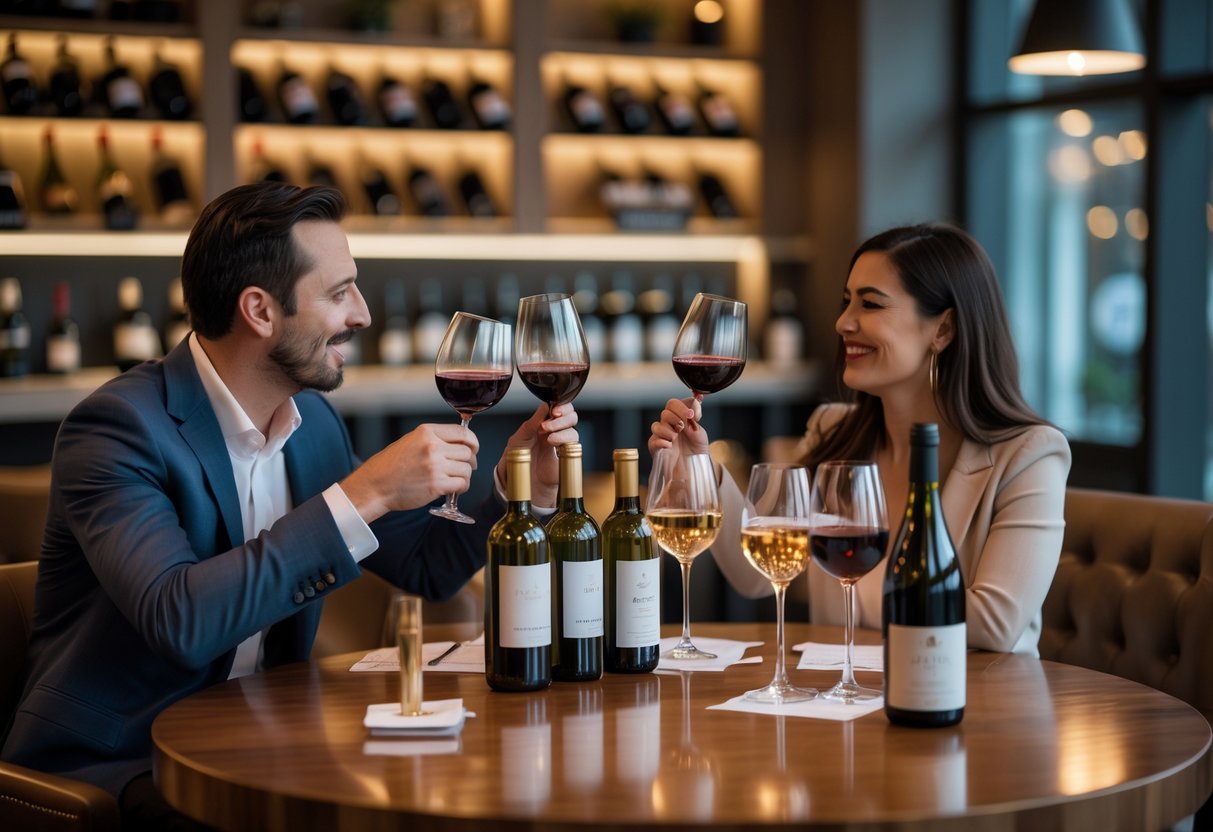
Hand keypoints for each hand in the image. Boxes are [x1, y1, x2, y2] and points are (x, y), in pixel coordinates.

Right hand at [342, 423, 478, 522]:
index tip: (473, 449)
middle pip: (467, 452)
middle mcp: (432, 447)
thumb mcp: (411, 441)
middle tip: (465, 467)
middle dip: (470, 461)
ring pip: (467, 468)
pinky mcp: (436, 485)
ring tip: (456, 479)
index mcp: (427, 432)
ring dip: (465, 475)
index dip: (473, 442)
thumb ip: (435, 439)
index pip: (462, 432)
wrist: (376, 485)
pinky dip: (462, 487)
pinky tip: (454, 488)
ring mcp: (435, 466)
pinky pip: (462, 483)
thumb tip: (460, 443)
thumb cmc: (391, 465)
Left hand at [497, 403, 579, 508]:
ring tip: (548, 437)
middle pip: (571, 415)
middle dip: (562, 416)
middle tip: (548, 422)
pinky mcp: (566, 454)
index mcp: (544, 423)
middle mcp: (555, 431)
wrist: (522, 478)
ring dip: (561, 428)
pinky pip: (573, 442)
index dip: (561, 406)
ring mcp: (562, 442)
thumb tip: (545, 405)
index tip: (553, 410)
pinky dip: (564, 439)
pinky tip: (553, 442)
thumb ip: (532, 422)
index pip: (560, 408)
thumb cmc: (519, 458)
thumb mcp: (520, 437)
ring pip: (573, 428)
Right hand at [648, 396, 708, 457]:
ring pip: (656, 425)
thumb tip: (690, 410)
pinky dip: (662, 442)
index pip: (674, 404)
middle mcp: (668, 425)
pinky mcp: (656, 448)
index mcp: (678, 418)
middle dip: (676, 417)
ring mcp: (661, 436)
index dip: (683, 405)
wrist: (694, 468)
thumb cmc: (696, 450)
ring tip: (676, 438)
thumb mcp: (699, 433)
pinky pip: (653, 441)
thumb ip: (693, 420)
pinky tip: (670, 446)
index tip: (693, 414)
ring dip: (668, 430)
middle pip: (665, 412)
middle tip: (683, 426)